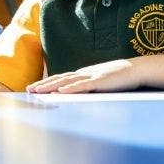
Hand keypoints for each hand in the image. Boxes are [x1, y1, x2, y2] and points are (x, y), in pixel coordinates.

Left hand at [26, 59, 140, 93]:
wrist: (135, 69)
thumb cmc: (118, 78)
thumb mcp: (99, 82)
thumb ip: (87, 87)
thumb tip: (75, 93)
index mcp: (82, 74)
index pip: (60, 78)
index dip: (45, 82)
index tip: (32, 87)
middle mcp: (83, 74)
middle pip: (59, 79)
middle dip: (43, 85)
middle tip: (28, 90)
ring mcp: (91, 77)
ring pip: (67, 81)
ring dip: (51, 86)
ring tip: (38, 91)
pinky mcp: (100, 82)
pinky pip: (83, 85)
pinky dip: (71, 88)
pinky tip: (61, 91)